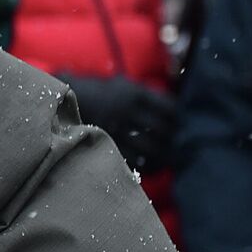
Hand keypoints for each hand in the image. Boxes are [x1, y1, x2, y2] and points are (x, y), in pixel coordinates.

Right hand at [60, 74, 179, 171]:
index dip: (183, 119)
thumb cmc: (99, 93)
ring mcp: (115, 130)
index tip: (190, 124)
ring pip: (151, 149)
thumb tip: (180, 108)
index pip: (170, 108)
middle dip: (178, 140)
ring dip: (166, 156)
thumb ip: (147, 95)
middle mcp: (125, 111)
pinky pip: (134, 161)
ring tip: (174, 159)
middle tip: (188, 146)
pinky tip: (154, 166)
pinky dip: (148, 166)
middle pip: (164, 130)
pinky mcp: (106, 146)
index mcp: (133, 93)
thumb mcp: (122, 85)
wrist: (61, 101)